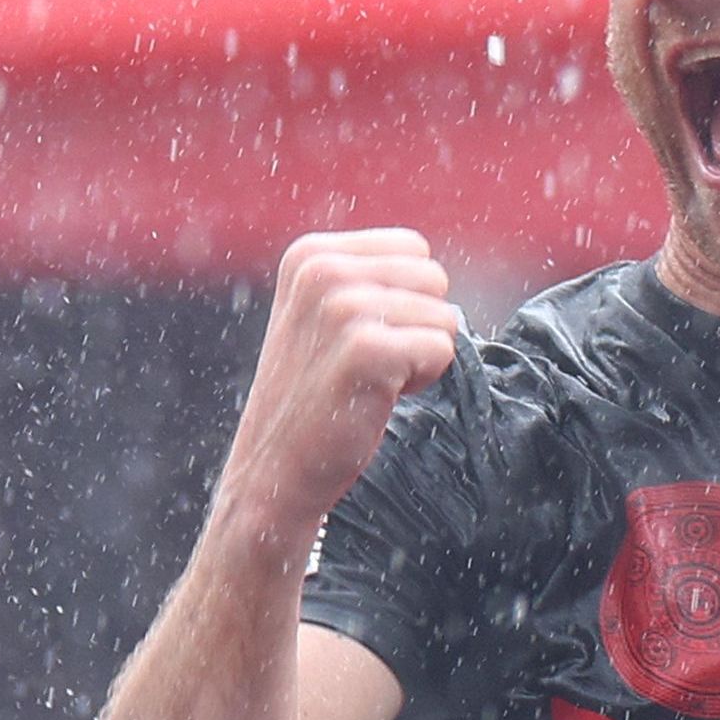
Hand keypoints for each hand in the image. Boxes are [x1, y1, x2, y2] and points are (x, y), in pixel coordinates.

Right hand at [212, 228, 457, 562]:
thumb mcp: (322, 315)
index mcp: (310, 254)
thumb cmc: (314, 397)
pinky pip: (442, 349)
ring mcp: (342, 308)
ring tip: (368, 382)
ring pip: (444, 317)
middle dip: (417, 325)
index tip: (361, 338)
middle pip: (434, 279)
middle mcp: (322, 270)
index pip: (414, 249)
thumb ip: (367, 279)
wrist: (275, 471)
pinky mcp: (366, 349)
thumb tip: (436, 272)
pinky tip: (377, 397)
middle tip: (368, 365)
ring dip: (419, 357)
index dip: (406, 298)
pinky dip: (422, 380)